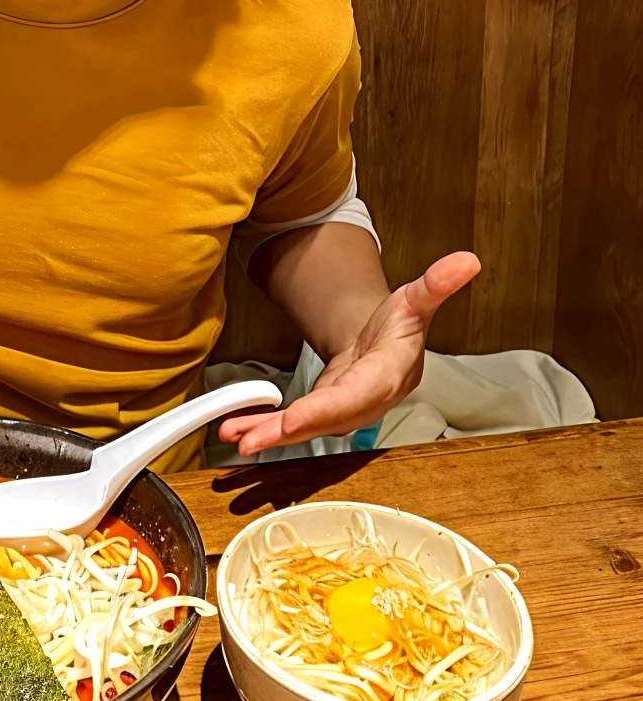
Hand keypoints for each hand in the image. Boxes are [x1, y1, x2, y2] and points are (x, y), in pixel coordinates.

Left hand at [218, 251, 479, 456]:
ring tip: (235, 436)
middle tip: (251, 439)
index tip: (294, 418)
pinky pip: (292, 424)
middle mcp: (363, 401)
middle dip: (288, 431)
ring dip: (268, 435)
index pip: (356, 396)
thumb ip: (436, 285)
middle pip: (325, 420)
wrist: (388, 347)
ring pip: (304, 428)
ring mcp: (341, 411)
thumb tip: (466, 262)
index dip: (326, 409)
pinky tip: (236, 429)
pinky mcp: (321, 413)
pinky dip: (263, 427)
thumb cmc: (400, 328)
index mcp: (386, 376)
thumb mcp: (415, 300)